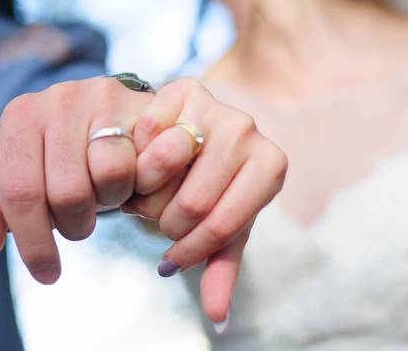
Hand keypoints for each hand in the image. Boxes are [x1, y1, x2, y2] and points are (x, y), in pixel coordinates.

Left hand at [0, 77, 286, 325]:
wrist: (126, 131)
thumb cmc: (67, 170)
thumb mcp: (19, 191)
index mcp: (28, 109)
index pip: (20, 189)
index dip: (33, 243)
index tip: (47, 271)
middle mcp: (80, 89)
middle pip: (71, 190)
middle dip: (80, 225)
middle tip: (88, 222)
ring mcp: (130, 90)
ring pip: (125, 179)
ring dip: (126, 216)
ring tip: (128, 211)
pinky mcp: (197, 101)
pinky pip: (180, 174)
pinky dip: (178, 214)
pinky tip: (169, 214)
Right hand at [124, 78, 287, 323]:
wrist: (186, 139)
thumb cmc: (208, 191)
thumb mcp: (217, 231)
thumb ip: (219, 270)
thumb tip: (219, 320)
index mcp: (271, 166)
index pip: (222, 225)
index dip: (190, 250)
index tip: (171, 260)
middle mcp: (249, 129)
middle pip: (192, 201)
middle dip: (166, 222)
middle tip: (158, 218)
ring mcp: (216, 104)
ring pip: (165, 165)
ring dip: (146, 189)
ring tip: (147, 193)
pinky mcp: (182, 87)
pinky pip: (147, 132)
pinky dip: (136, 152)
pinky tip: (139, 159)